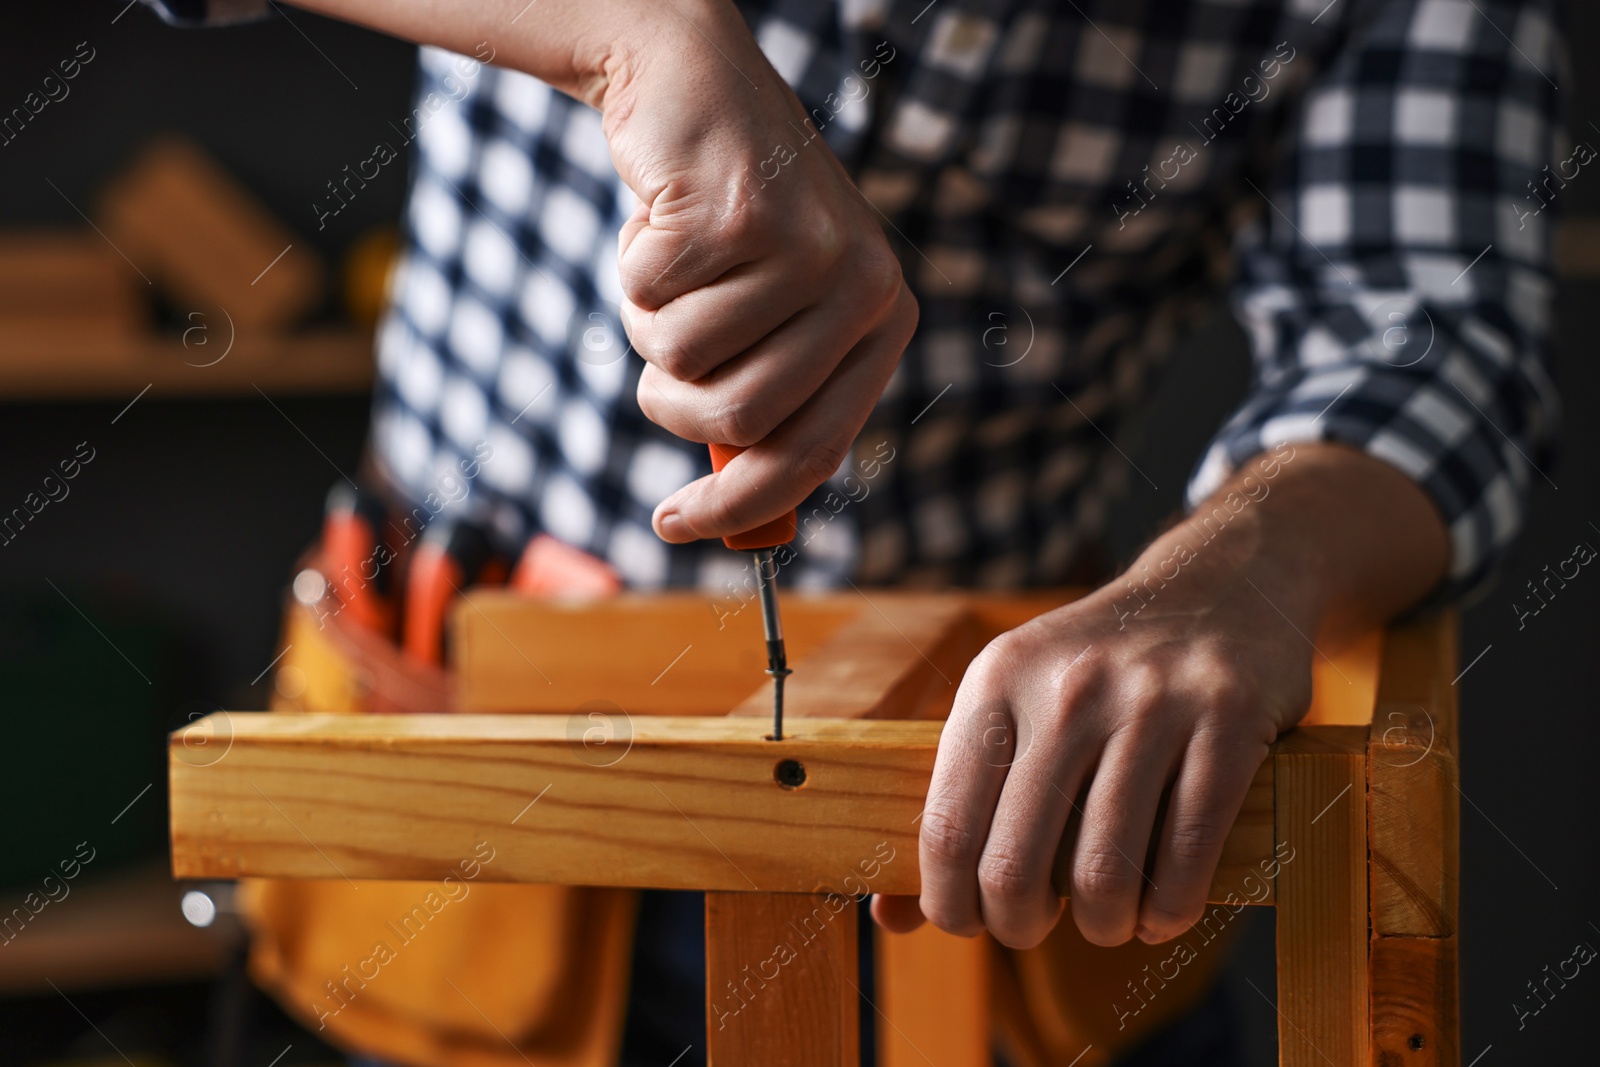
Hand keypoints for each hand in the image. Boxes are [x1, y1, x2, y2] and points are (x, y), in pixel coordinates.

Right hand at [599, 3, 916, 542]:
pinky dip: (632, 269)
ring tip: (671, 268)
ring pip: (685, 361)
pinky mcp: (739, 210)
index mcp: (882, 321)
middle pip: (739, 419)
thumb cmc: (728, 220)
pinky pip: (649, 298)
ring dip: (649, 325)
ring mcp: (806, 246)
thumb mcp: (773, 312)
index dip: (738, 506)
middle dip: (673, 401)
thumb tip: (741, 518)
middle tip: (657, 359)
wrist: (694, 83)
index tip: (675, 526)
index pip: (814, 453)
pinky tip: (661, 219)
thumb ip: (772, 396)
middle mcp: (862, 285)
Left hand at [872, 444, 1450, 947]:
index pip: (946, 827)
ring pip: (1103, 873)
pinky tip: (1161, 912)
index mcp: (996, 680)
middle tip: (1035, 927)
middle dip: (1019, 925)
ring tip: (1108, 921)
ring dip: (1103, 926)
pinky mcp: (1227, 720)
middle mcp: (1066, 689)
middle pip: (1015, 865)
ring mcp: (1151, 702)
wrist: (1220, 586)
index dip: (949, 901)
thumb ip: (957, 802)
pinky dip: (1170, 909)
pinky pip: (1186, 853)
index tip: (971, 921)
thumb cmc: (1099, 670)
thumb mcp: (1015, 703)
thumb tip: (892, 917)